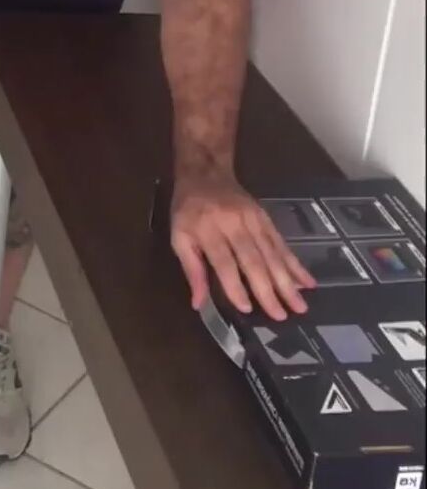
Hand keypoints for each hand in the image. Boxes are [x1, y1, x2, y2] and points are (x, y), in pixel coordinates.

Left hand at [171, 172, 315, 322]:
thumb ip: (191, 269)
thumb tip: (198, 303)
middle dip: (270, 290)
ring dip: (288, 281)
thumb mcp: (179, 237)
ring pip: (272, 254)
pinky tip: (307, 282)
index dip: (236, 285)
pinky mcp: (266, 217)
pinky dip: (295, 264)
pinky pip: (282, 243)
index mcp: (208, 230)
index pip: (224, 262)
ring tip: (300, 305)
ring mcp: (253, 220)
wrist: (206, 172)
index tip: (248, 308)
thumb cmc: (188, 209)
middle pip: (253, 260)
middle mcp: (234, 224)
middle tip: (283, 315)